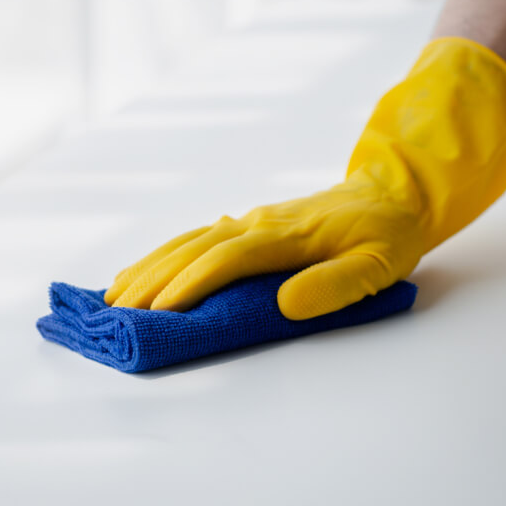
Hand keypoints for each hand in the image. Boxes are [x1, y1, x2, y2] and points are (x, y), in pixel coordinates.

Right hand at [106, 173, 426, 318]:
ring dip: (148, 268)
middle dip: (153, 280)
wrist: (391, 193)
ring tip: (113, 296)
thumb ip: (333, 286)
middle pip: (193, 249)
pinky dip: (162, 255)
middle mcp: (259, 224)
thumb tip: (284, 304)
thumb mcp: (377, 266)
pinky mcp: (248, 225)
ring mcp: (250, 222)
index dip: (191, 284)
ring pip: (187, 241)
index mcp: (287, 237)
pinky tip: (142, 271)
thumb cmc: (385, 235)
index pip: (227, 259)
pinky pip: (195, 238)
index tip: (161, 310)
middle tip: (118, 311)